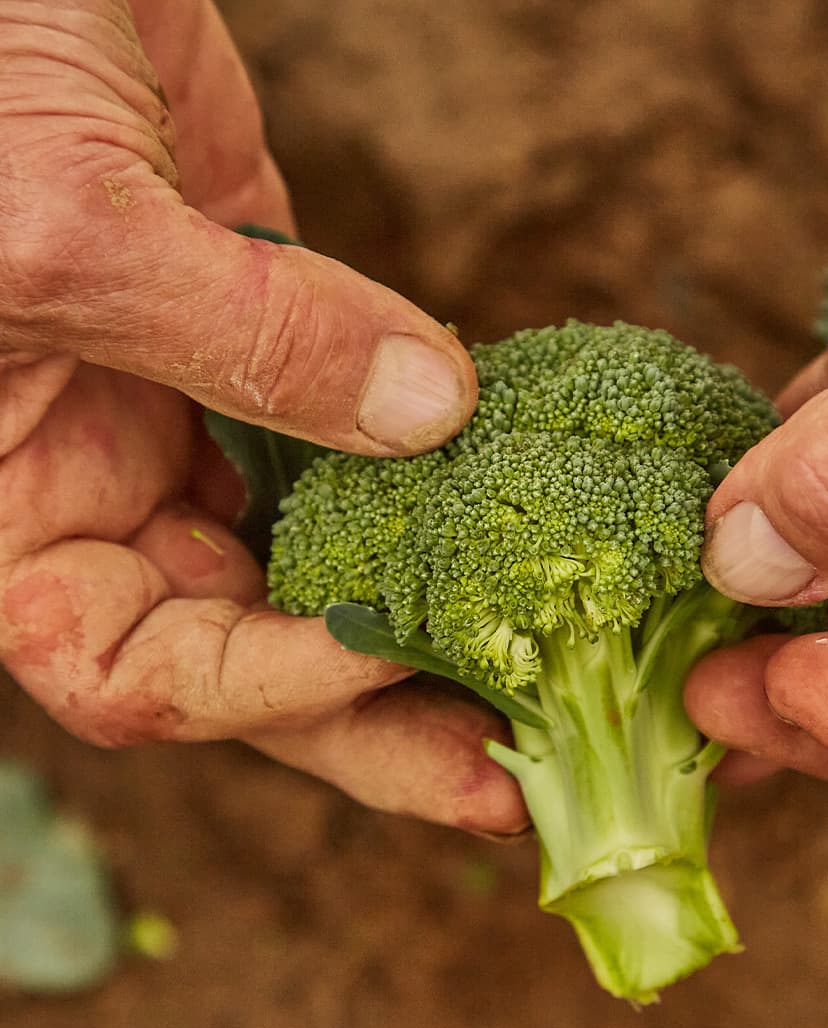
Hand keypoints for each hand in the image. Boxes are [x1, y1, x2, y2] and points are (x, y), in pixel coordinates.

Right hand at [0, 0, 525, 830]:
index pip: (135, 671)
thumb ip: (245, 338)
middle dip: (384, 722)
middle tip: (515, 786)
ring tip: (552, 688)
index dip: (264, 686)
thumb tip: (431, 416)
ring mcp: (204, 426)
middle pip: (255, 657)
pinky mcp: (285, 352)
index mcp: (14, 510)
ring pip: (328, 571)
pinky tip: (530, 538)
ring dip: (437, 633)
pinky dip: (448, 496)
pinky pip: (375, 453)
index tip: (390, 651)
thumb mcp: (62, 220)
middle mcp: (110, 491)